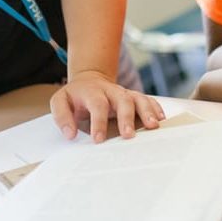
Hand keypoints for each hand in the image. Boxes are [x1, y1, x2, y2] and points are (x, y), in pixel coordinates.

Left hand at [50, 70, 164, 142]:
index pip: (97, 105)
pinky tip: (160, 119)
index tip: (98, 140)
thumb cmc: (75, 97)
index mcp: (92, 92)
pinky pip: (147, 100)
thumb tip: (70, 134)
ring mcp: (124, 93)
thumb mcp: (60, 102)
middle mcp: (111, 91)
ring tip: (153, 126)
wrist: (89, 81)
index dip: (98, 122)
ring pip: (138, 98)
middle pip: (122, 100)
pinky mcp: (133, 97)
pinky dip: (155, 108)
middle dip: (127, 117)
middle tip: (128, 135)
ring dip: (146, 112)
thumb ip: (62, 117)